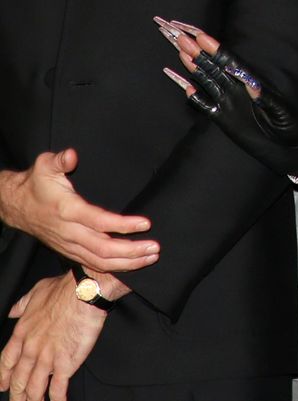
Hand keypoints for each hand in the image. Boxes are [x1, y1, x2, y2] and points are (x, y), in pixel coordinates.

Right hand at [0, 151, 158, 271]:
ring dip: (127, 262)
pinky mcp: (70, 251)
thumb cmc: (36, 183)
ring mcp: (70, 245)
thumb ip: (60, 160)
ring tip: (151, 257)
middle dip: (132, 251)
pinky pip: (93, 264)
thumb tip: (72, 155)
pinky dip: (114, 267)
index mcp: (68, 211)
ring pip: (100, 261)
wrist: (16, 206)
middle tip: (156, 248)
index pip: (99, 222)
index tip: (145, 223)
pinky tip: (132, 265)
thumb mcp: (45, 165)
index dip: (123, 225)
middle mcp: (70, 232)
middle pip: (103, 249)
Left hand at [0, 273, 105, 400]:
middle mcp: (32, 348)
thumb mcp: (37, 291)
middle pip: (19, 378)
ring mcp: (47, 358)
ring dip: (32, 399)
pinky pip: (58, 388)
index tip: (3, 384)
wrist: (84, 293)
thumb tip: (14, 311)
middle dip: (17, 393)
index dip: (4, 375)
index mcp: (23, 332)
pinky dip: (57, 398)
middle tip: (17, 400)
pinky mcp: (65, 363)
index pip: (7, 360)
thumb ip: (23, 304)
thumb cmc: (64, 289)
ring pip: (34, 387)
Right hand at [155, 18, 297, 176]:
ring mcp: (229, 102)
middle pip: (214, 66)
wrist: (290, 148)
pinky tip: (185, 87)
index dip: (216, 49)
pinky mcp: (224, 118)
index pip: (231, 63)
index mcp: (253, 83)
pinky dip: (195, 97)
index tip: (201, 36)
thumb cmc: (291, 126)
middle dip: (198, 51)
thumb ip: (267, 99)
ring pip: (207, 81)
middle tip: (180, 36)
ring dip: (194, 67)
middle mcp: (238, 89)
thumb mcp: (282, 112)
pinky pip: (205, 105)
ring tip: (180, 51)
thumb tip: (253, 83)